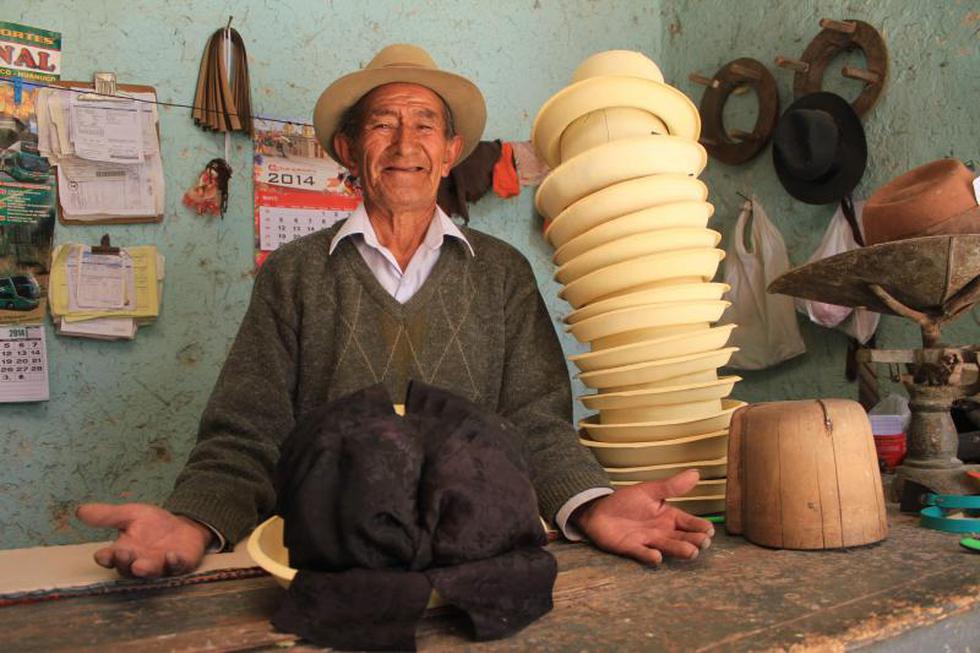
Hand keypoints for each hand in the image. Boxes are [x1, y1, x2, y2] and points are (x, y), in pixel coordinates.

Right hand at [76, 503, 212, 577]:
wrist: (183, 525)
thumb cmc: (153, 524)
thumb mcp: (131, 514)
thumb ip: (107, 515)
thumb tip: (79, 510)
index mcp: (124, 551)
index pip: (110, 557)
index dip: (106, 557)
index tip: (102, 554)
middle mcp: (139, 562)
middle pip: (128, 567)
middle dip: (124, 561)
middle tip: (123, 554)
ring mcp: (161, 566)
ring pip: (151, 571)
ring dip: (146, 569)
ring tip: (140, 566)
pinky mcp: (181, 564)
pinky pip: (178, 567)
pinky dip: (175, 563)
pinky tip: (172, 556)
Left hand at [571, 470, 714, 564]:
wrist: (599, 510)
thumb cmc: (626, 501)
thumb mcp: (650, 491)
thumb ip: (672, 486)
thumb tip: (696, 473)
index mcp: (669, 517)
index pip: (690, 523)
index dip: (700, 527)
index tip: (709, 529)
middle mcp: (663, 532)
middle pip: (683, 538)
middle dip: (695, 541)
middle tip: (703, 542)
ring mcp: (649, 541)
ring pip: (668, 547)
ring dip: (680, 550)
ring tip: (691, 551)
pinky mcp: (632, 548)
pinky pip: (643, 554)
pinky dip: (650, 556)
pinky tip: (657, 556)